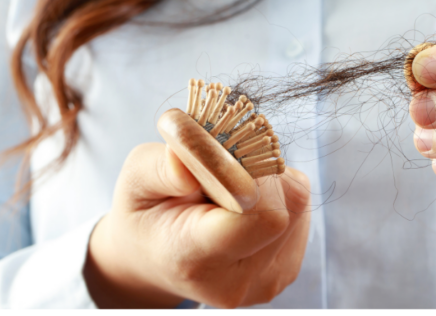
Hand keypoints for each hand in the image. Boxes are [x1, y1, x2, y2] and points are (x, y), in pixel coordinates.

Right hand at [84, 142, 310, 308]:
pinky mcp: (285, 271)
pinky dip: (278, 195)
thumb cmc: (146, 214)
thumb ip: (160, 167)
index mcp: (194, 258)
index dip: (252, 177)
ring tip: (230, 187)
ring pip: (296, 203)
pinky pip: (300, 212)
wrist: (155, 259)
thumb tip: (194, 158)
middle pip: (283, 207)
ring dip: (270, 181)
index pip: (259, 217)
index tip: (226, 155)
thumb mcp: (135, 180)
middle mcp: (236, 280)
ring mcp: (265, 281)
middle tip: (224, 165)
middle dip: (259, 172)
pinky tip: (244, 203)